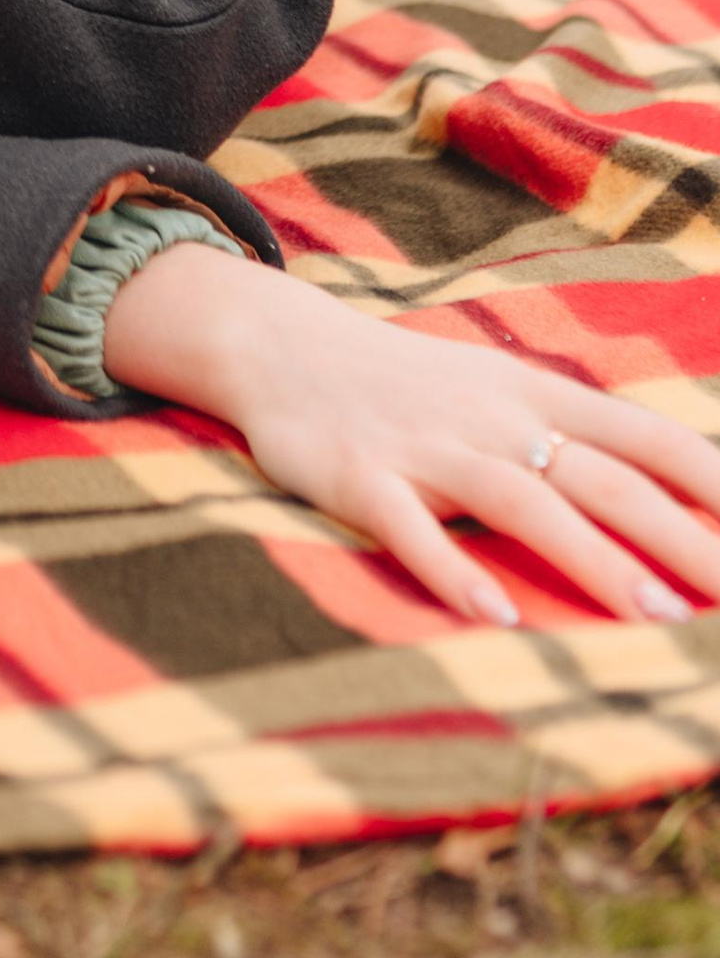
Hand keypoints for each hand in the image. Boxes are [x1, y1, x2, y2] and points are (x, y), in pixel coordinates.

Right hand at [101, 237, 719, 626]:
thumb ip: (569, 433)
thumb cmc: (405, 383)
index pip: (644, 435)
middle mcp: (492, 418)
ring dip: (595, 558)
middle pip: (602, 478)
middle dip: (680, 538)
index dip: (710, 479)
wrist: (279, 344)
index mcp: (533, 394)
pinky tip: (495, 613)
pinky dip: (455, 568)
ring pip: (524, 501)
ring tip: (658, 613)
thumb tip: (665, 489)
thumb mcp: (496, 389)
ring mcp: (426, 447)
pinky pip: (411, 527)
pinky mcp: (360, 477)